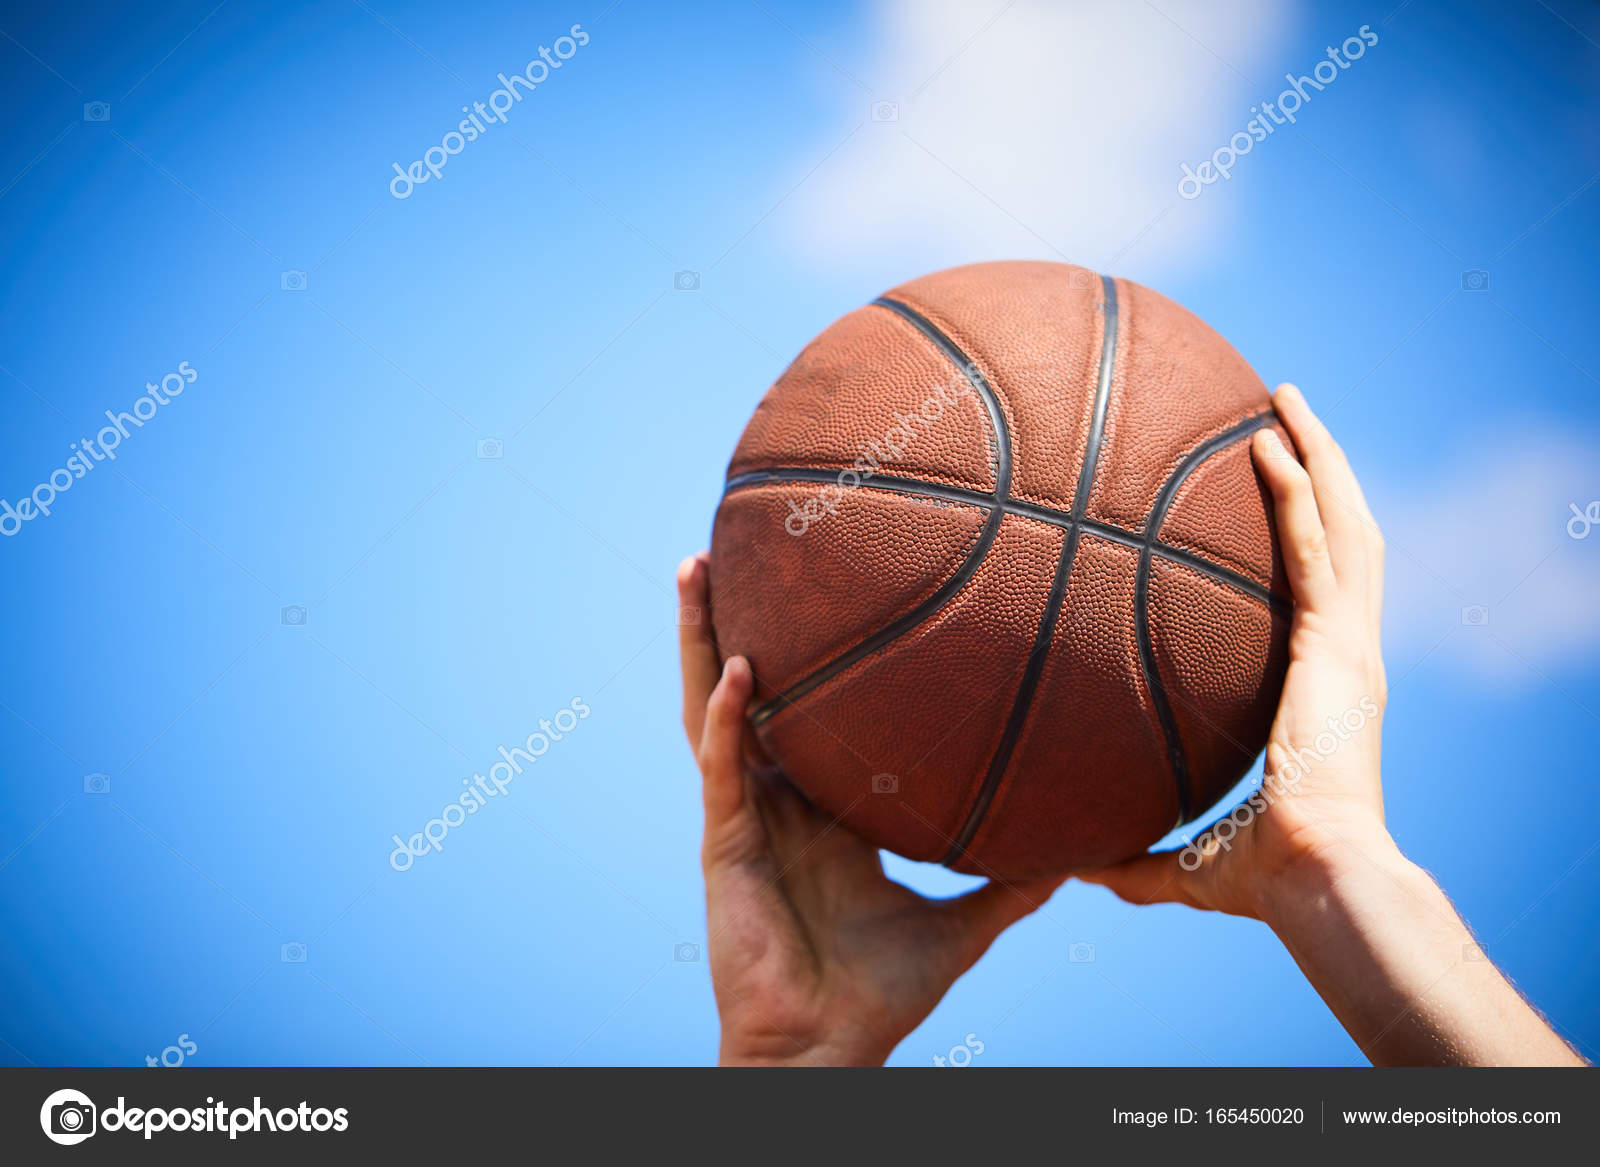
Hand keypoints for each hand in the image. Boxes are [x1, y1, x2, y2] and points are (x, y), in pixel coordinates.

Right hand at [678, 553, 1064, 1064]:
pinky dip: (728, 718)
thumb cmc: (880, 992)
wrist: (831, 1047)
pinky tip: (738, 670)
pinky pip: (721, 769)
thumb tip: (1083, 852)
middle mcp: (774, 799)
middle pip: (740, 689)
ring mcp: (744, 818)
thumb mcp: (961, 923)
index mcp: (819, 808)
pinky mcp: (726, 846)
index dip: (796, 653)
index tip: (809, 587)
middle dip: (726, 620)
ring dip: (699, 642)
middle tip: (726, 545)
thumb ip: (1011, 883)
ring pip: (710, 711)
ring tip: (694, 570)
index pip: (801, 713)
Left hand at [1081, 384, 1392, 920]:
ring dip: (1319, 456)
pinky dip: (1299, 492)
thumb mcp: (1190, 855)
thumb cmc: (1267, 878)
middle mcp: (1345, 654)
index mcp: (1323, 686)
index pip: (1318, 591)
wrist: (1315, 881)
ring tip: (1284, 398)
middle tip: (1282, 415)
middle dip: (1320, 470)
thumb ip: (1138, 855)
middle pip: (1342, 536)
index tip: (1271, 494)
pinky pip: (1317, 549)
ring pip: (1345, 524)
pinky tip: (1269, 442)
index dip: (1305, 537)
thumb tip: (1080, 869)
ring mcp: (1349, 645)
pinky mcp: (1339, 645)